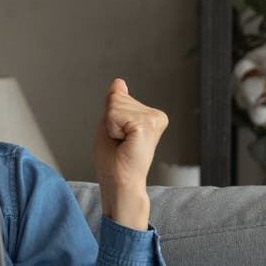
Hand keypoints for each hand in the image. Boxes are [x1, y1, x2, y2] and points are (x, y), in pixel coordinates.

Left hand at [93, 78, 168, 230]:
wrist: (120, 183)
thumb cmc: (114, 161)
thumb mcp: (109, 126)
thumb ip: (115, 104)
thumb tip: (119, 82)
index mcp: (149, 115)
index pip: (117, 97)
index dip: (109, 119)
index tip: (118, 138)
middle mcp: (156, 115)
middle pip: (117, 99)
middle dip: (109, 121)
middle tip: (119, 143)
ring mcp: (154, 119)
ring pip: (115, 105)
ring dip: (111, 127)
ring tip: (122, 144)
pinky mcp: (147, 124)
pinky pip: (115, 114)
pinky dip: (111, 129)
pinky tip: (124, 144)